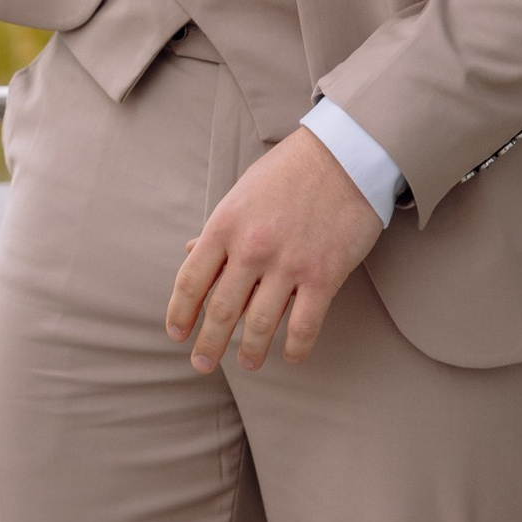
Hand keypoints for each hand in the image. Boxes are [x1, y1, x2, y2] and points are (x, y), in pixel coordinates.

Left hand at [166, 125, 385, 375]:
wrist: (345, 156)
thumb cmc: (290, 171)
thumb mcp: (242, 192)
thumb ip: (219, 228)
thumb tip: (191, 252)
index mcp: (224, 225)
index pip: (190, 281)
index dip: (180, 314)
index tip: (177, 335)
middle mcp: (251, 248)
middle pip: (221, 311)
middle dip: (208, 345)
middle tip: (202, 365)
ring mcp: (288, 264)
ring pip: (259, 325)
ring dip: (250, 352)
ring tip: (247, 363)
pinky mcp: (324, 276)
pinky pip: (303, 325)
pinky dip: (294, 348)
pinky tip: (289, 356)